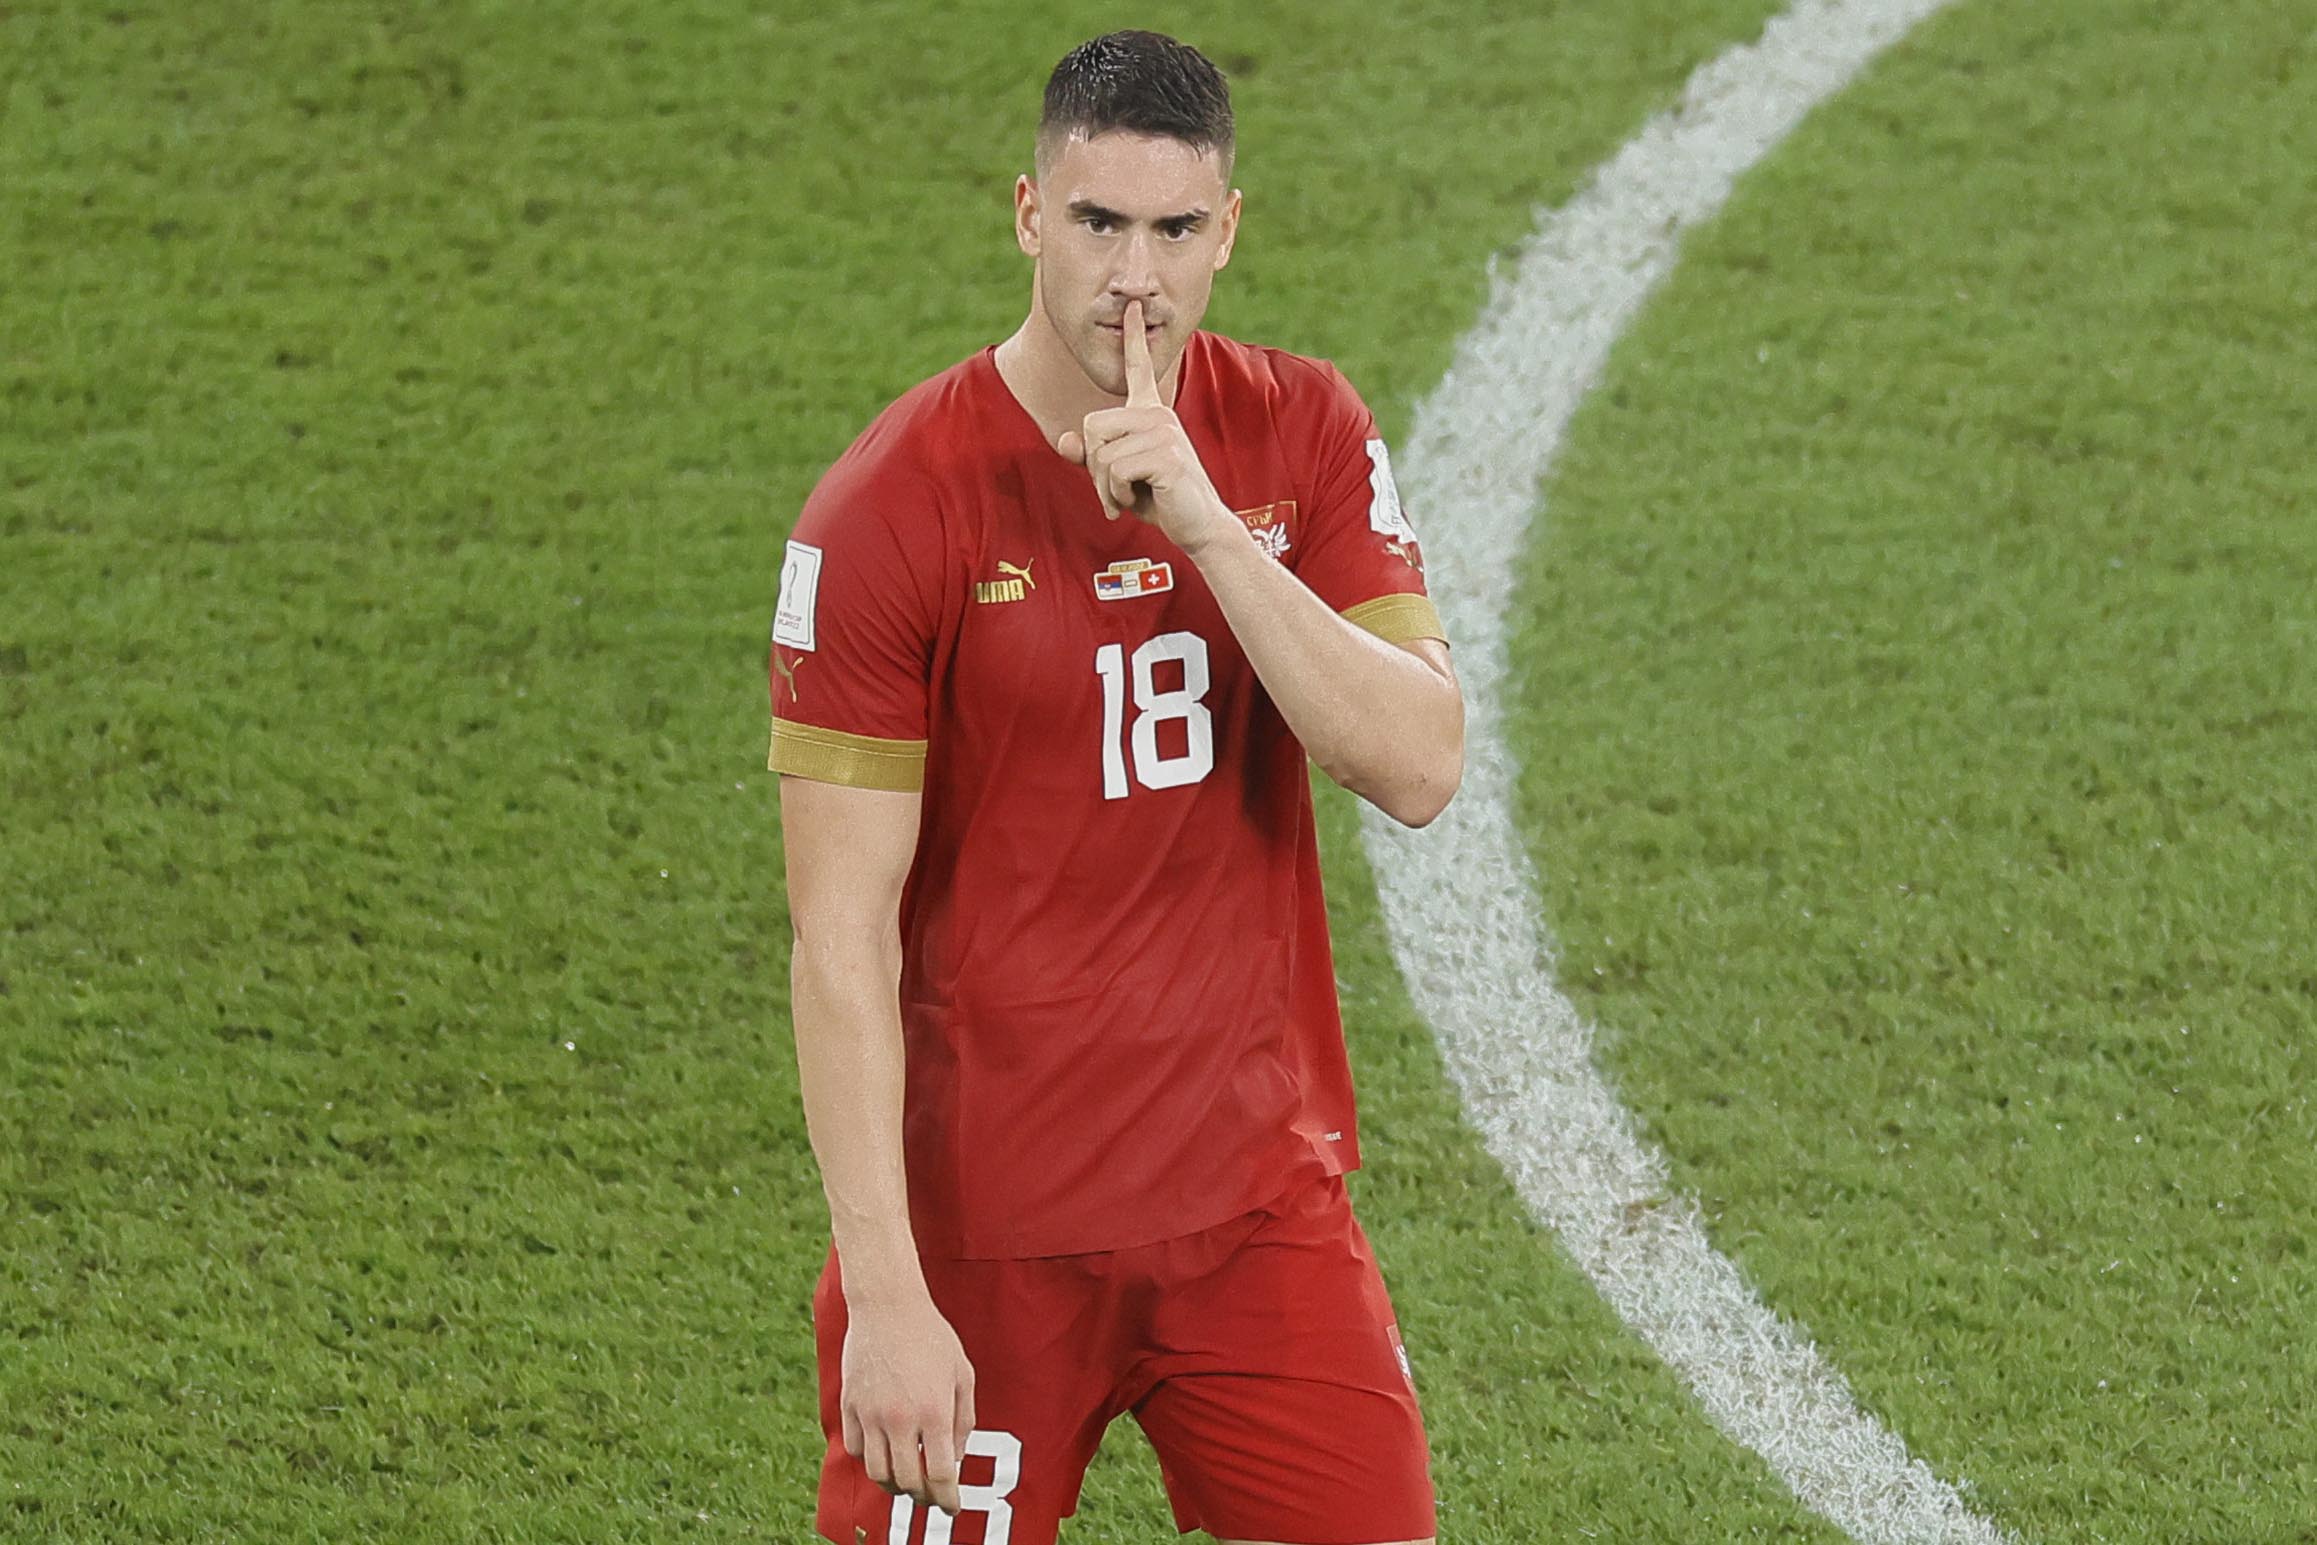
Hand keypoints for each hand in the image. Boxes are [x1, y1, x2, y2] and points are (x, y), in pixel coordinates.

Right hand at [840, 1289, 976, 1518]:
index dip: (948, 1499)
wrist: (888, 1306)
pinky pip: (857, 1450)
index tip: (952, 1507)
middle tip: (931, 1496)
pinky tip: (883, 1453)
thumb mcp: (962, 1374)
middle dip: (923, 1497)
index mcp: (934, 1412)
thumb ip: (963, 1420)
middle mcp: (900, 1419)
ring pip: (878, 1473)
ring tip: (906, 1480)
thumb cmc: (932, 1337)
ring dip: (895, 1485)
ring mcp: (871, 1414)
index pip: (940, 1475)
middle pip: (908, 1482)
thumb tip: (953, 1459)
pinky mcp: (849, 1406)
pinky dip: (871, 1460)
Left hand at [1052, 299, 1234, 553]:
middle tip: (1118, 490)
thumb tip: (1065, 440)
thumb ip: (1091, 457)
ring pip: (1101, 455)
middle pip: (1092, 427)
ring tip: (1129, 498)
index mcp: (1150, 413)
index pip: (1138, 369)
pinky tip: (1138, 500)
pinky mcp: (1165, 455)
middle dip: (1095, 468)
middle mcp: (1157, 414)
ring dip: (1106, 488)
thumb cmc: (1161, 499)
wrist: (1199, 526)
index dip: (1132, 338)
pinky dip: (1117, 495)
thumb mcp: (1118, 477)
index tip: (1131, 307)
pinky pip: (1115, 471)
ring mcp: (1163, 432)